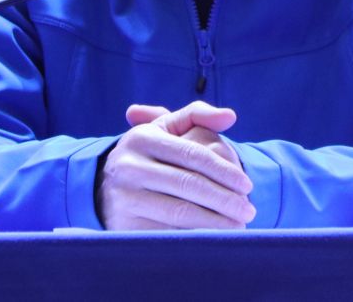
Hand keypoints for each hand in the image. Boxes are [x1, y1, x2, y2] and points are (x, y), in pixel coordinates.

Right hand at [99, 100, 255, 229]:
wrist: (102, 186)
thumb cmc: (148, 153)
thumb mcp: (165, 128)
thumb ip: (197, 115)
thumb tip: (231, 116)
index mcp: (142, 138)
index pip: (193, 155)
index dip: (224, 171)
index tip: (247, 185)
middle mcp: (129, 166)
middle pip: (188, 185)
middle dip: (224, 199)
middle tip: (249, 210)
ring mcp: (125, 197)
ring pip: (180, 212)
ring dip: (215, 221)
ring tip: (239, 225)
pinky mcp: (124, 225)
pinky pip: (167, 233)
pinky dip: (195, 236)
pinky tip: (215, 238)